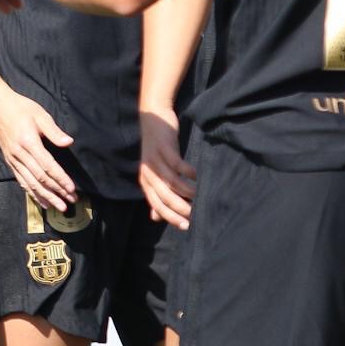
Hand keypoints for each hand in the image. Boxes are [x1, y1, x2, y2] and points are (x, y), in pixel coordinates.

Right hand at [0, 89, 76, 212]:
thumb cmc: (21, 108)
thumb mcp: (40, 114)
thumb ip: (54, 131)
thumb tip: (68, 142)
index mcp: (29, 142)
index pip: (48, 165)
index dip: (60, 178)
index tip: (71, 189)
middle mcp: (20, 154)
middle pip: (40, 178)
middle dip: (57, 191)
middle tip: (71, 201)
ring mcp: (13, 160)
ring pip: (31, 183)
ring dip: (46, 196)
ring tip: (59, 207)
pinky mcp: (10, 162)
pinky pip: (22, 181)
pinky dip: (32, 193)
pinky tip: (43, 202)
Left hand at [139, 106, 196, 229]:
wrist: (153, 119)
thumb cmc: (157, 149)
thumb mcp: (154, 173)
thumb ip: (156, 194)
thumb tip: (155, 218)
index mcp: (145, 182)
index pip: (157, 205)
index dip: (171, 217)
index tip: (186, 225)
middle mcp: (148, 173)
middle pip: (164, 196)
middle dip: (180, 207)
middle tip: (195, 213)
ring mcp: (154, 160)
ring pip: (171, 182)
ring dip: (186, 191)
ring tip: (198, 195)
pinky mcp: (163, 148)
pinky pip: (176, 163)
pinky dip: (187, 171)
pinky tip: (196, 175)